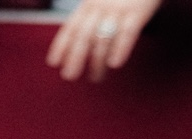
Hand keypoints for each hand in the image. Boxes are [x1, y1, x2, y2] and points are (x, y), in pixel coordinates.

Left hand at [46, 0, 162, 81]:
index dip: (61, 44)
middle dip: (75, 56)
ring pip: (102, 37)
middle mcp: (101, 6)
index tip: (53, 62)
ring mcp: (119, 9)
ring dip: (97, 60)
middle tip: (69, 76)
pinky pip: (127, 33)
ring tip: (96, 78)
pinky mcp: (137, 12)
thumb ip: (94, 15)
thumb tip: (86, 43)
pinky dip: (121, 48)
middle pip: (83, 35)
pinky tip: (115, 64)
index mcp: (90, 2)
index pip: (71, 26)